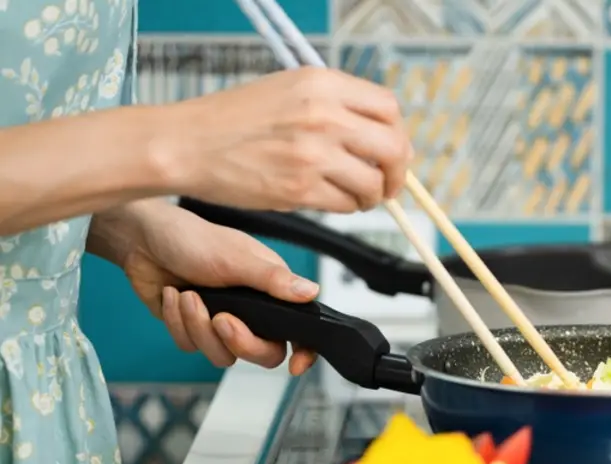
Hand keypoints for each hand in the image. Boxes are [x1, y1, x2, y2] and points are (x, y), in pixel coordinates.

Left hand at [108, 200, 318, 372]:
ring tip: (188, 297)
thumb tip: (312, 292)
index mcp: (271, 292)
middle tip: (222, 320)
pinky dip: (178, 323)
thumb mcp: (236, 258)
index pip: (299, 330)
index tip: (295, 366)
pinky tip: (173, 296)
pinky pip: (192, 346)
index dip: (303, 351)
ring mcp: (222, 322)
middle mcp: (251, 311)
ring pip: (223, 355)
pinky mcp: (193, 328)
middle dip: (240, 342)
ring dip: (200, 327)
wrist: (141, 240)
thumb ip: (274, 281)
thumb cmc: (192, 238)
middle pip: (263, 353)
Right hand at [162, 67, 412, 213]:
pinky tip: (333, 200)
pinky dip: (347, 207)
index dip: (398, 134)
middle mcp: (323, 116)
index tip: (393, 149)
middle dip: (398, 172)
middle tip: (388, 183)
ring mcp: (313, 154)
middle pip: (393, 148)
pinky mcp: (301, 189)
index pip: (388, 109)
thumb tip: (381, 135)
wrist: (187, 144)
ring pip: (373, 183)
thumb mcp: (288, 89)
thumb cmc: (233, 119)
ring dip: (372, 196)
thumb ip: (334, 105)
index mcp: (321, 84)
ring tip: (358, 196)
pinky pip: (347, 204)